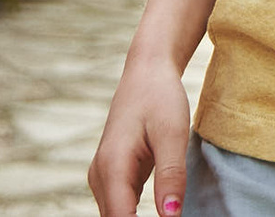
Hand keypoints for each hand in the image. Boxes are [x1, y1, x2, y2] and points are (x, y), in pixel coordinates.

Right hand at [88, 56, 193, 216]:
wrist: (146, 73)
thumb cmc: (160, 98)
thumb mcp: (173, 134)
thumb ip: (172, 177)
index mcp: (112, 166)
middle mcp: (100, 175)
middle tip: (172, 216)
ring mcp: (103, 176)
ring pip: (116, 216)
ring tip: (169, 214)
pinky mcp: (112, 176)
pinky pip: (120, 207)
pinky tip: (162, 214)